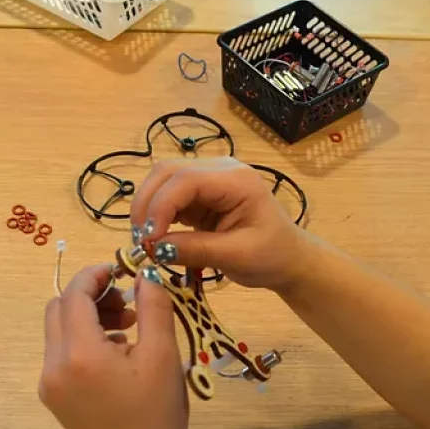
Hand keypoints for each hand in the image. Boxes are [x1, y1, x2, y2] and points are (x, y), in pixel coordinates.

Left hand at [39, 265, 189, 428]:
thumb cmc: (157, 409)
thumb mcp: (163, 353)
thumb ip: (153, 305)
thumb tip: (146, 272)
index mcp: (79, 354)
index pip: (74, 295)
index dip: (96, 274)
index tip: (124, 269)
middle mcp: (53, 366)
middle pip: (60, 309)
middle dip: (93, 294)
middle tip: (129, 300)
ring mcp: (50, 383)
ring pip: (60, 329)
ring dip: (90, 315)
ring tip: (131, 325)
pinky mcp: (55, 395)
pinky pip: (63, 351)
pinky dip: (86, 337)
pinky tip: (120, 350)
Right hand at [130, 157, 308, 290]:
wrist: (289, 258)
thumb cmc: (272, 255)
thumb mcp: (237, 256)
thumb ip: (196, 250)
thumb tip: (153, 248)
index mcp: (237, 180)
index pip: (185, 180)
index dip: (160, 207)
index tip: (148, 241)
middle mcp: (221, 170)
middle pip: (167, 172)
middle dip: (147, 205)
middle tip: (140, 243)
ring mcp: (210, 179)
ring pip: (163, 181)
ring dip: (149, 209)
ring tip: (146, 243)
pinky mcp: (201, 194)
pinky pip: (170, 196)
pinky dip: (157, 215)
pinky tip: (156, 238)